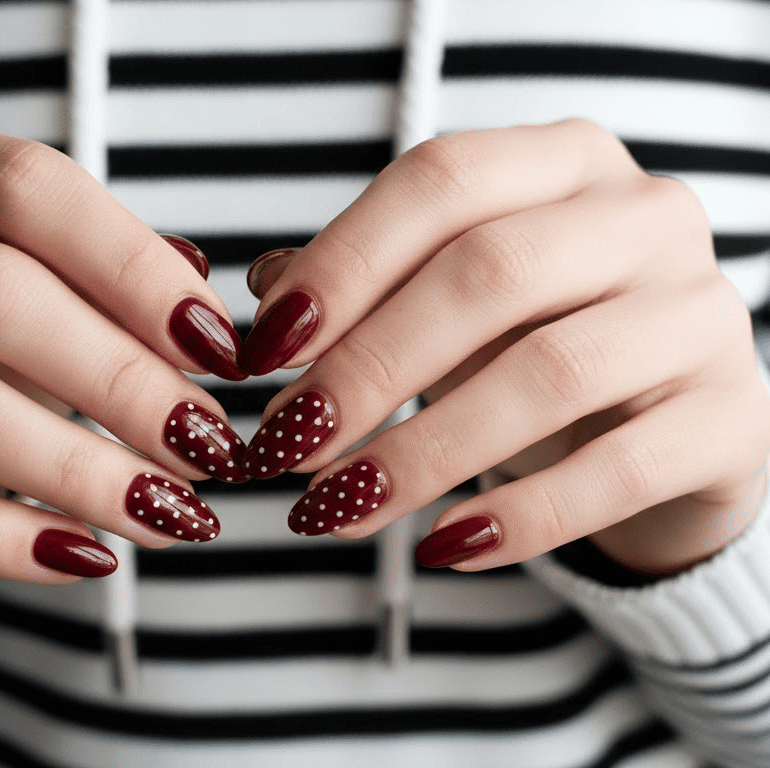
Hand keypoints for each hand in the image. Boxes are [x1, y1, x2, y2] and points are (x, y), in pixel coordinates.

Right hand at [0, 125, 247, 580]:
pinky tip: (85, 556)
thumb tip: (216, 327)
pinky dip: (0, 539)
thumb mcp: (38, 288)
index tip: (221, 351)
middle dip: (120, 380)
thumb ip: (113, 291)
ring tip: (169, 511)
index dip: (136, 270)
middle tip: (207, 445)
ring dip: (77, 467)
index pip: (28, 188)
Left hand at [242, 119, 769, 575]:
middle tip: (287, 443)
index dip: (342, 265)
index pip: (440, 184)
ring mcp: (699, 314)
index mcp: (563, 164)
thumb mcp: (448, 302)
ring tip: (336, 505)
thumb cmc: (536, 344)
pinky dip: (518, 517)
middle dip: (368, 367)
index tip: (264, 352)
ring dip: (422, 451)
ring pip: (548, 374)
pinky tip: (442, 546)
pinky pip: (617, 470)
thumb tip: (266, 295)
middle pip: (488, 273)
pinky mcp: (732, 418)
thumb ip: (364, 288)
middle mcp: (642, 217)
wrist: (664, 427)